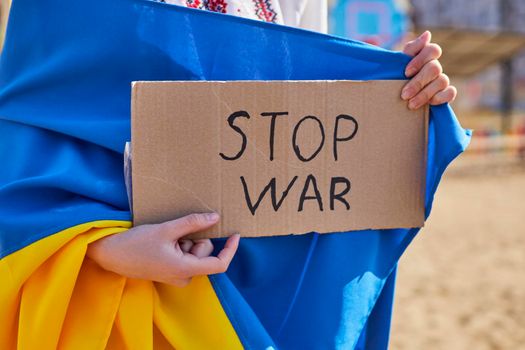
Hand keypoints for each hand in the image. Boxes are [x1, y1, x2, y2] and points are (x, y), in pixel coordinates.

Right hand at [86, 213, 239, 286]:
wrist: (110, 254)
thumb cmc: (136, 243)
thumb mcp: (167, 229)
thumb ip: (193, 223)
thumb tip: (216, 217)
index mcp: (185, 269)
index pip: (219, 264)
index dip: (230, 250)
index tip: (235, 235)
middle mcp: (184, 276)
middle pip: (204, 252)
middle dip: (194, 238)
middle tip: (174, 233)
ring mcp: (177, 275)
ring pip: (194, 252)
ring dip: (184, 241)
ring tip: (164, 238)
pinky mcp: (170, 271)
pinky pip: (185, 255)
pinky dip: (179, 245)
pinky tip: (163, 242)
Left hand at [401, 31, 456, 109]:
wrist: (394, 97)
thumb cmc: (395, 77)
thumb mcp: (397, 63)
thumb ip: (410, 49)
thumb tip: (427, 34)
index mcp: (425, 56)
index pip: (432, 49)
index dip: (420, 60)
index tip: (406, 73)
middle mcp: (435, 66)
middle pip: (434, 68)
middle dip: (418, 82)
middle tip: (404, 95)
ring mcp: (441, 79)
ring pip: (442, 81)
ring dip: (425, 94)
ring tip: (411, 104)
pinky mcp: (445, 93)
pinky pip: (451, 92)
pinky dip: (441, 98)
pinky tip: (429, 104)